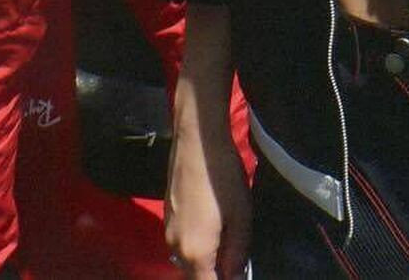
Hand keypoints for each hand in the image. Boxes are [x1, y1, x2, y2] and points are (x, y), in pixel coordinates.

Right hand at [165, 124, 250, 278]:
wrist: (197, 142)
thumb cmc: (223, 179)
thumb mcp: (241, 218)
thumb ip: (238, 255)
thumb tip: (235, 277)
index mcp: (194, 254)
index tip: (237, 273)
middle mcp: (175, 248)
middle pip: (196, 275)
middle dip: (215, 272)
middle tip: (236, 259)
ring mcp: (168, 232)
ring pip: (188, 260)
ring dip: (206, 260)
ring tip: (228, 243)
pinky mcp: (167, 217)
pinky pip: (182, 244)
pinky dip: (198, 246)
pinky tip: (214, 228)